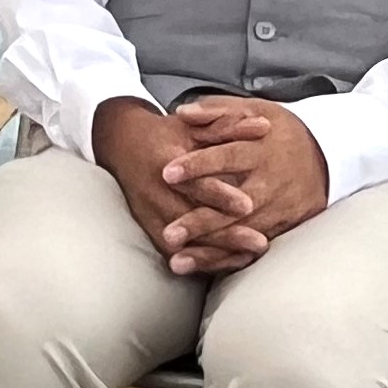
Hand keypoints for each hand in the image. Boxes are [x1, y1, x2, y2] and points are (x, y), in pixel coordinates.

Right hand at [91, 96, 269, 275]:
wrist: (122, 145)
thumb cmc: (166, 134)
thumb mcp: (194, 125)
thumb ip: (229, 127)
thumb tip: (265, 126)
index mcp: (165, 162)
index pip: (193, 183)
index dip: (219, 195)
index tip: (247, 204)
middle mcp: (154, 192)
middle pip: (191, 220)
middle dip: (225, 235)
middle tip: (259, 242)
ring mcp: (149, 214)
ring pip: (184, 243)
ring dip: (217, 253)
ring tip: (250, 256)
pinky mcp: (149, 228)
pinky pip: (176, 253)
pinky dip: (204, 261)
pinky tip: (229, 262)